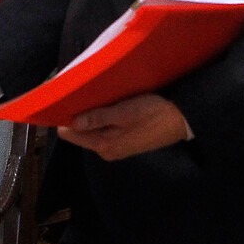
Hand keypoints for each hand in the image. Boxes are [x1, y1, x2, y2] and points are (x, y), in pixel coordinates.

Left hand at [57, 93, 189, 160]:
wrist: (181, 120)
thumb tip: (70, 124)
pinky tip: (105, 104)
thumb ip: (97, 118)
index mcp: (103, 145)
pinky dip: (102, 117)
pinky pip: (104, 129)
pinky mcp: (124, 142)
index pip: (70, 135)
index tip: (62, 99)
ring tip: (90, 95)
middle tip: (77, 92)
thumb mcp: (123, 112)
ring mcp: (115, 148)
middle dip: (78, 115)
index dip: (64, 117)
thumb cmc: (152, 113)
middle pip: (80, 132)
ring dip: (91, 114)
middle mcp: (106, 151)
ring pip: (92, 130)